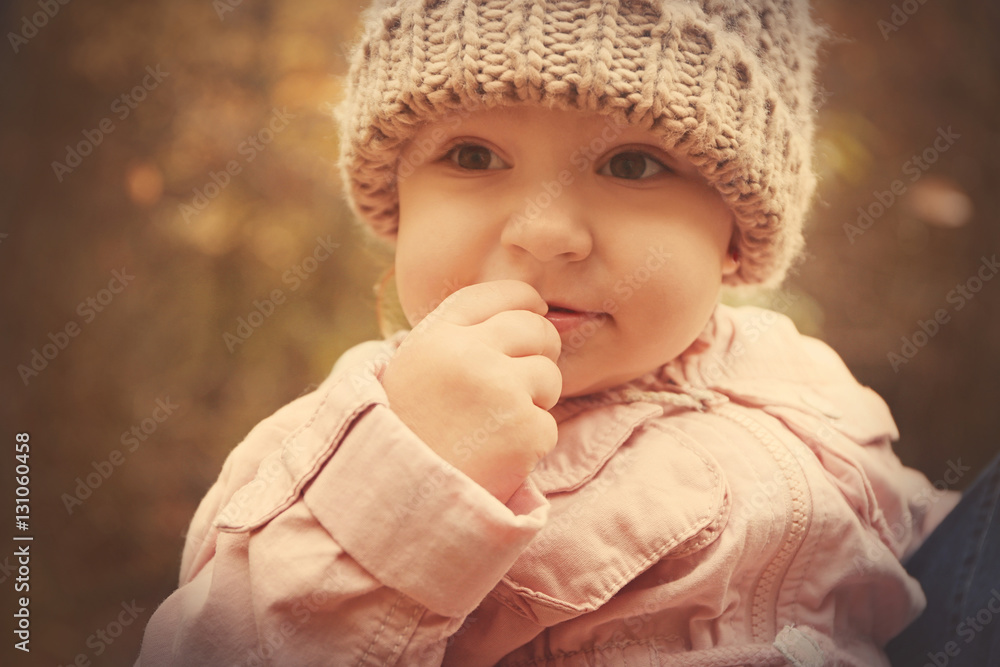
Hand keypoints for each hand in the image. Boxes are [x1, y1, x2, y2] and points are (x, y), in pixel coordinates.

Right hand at [381, 280, 561, 502]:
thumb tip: (520, 314)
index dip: (522, 300)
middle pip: (535, 328)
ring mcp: (499, 390)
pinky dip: (531, 444)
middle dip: (541, 349)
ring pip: (549, 376)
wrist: (398, 504)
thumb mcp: (413, 373)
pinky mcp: (524, 430)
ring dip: (536, 400)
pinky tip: (498, 458)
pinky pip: (549, 424)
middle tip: (524, 380)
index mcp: (435, 337)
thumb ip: (454, 342)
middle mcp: (468, 354)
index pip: (495, 295)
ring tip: (496, 429)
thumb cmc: (406, 438)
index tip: (535, 310)